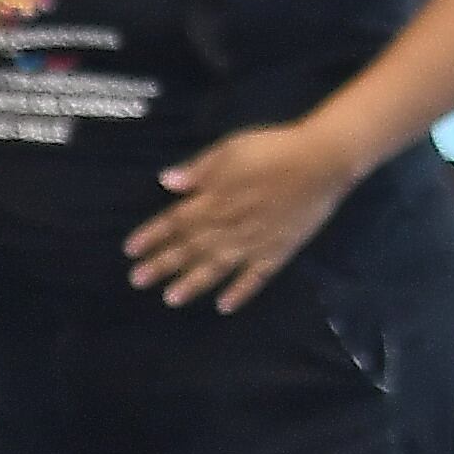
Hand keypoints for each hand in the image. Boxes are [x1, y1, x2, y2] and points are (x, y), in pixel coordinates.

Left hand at [125, 124, 357, 312]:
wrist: (324, 160)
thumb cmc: (275, 148)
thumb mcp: (231, 148)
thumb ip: (200, 168)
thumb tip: (167, 182)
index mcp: (215, 198)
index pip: (175, 220)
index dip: (152, 236)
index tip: (130, 250)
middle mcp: (229, 225)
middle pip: (190, 247)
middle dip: (162, 264)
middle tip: (137, 281)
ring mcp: (254, 242)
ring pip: (217, 267)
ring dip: (192, 283)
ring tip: (171, 299)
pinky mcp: (279, 251)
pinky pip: (256, 277)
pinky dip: (240, 292)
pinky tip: (225, 306)